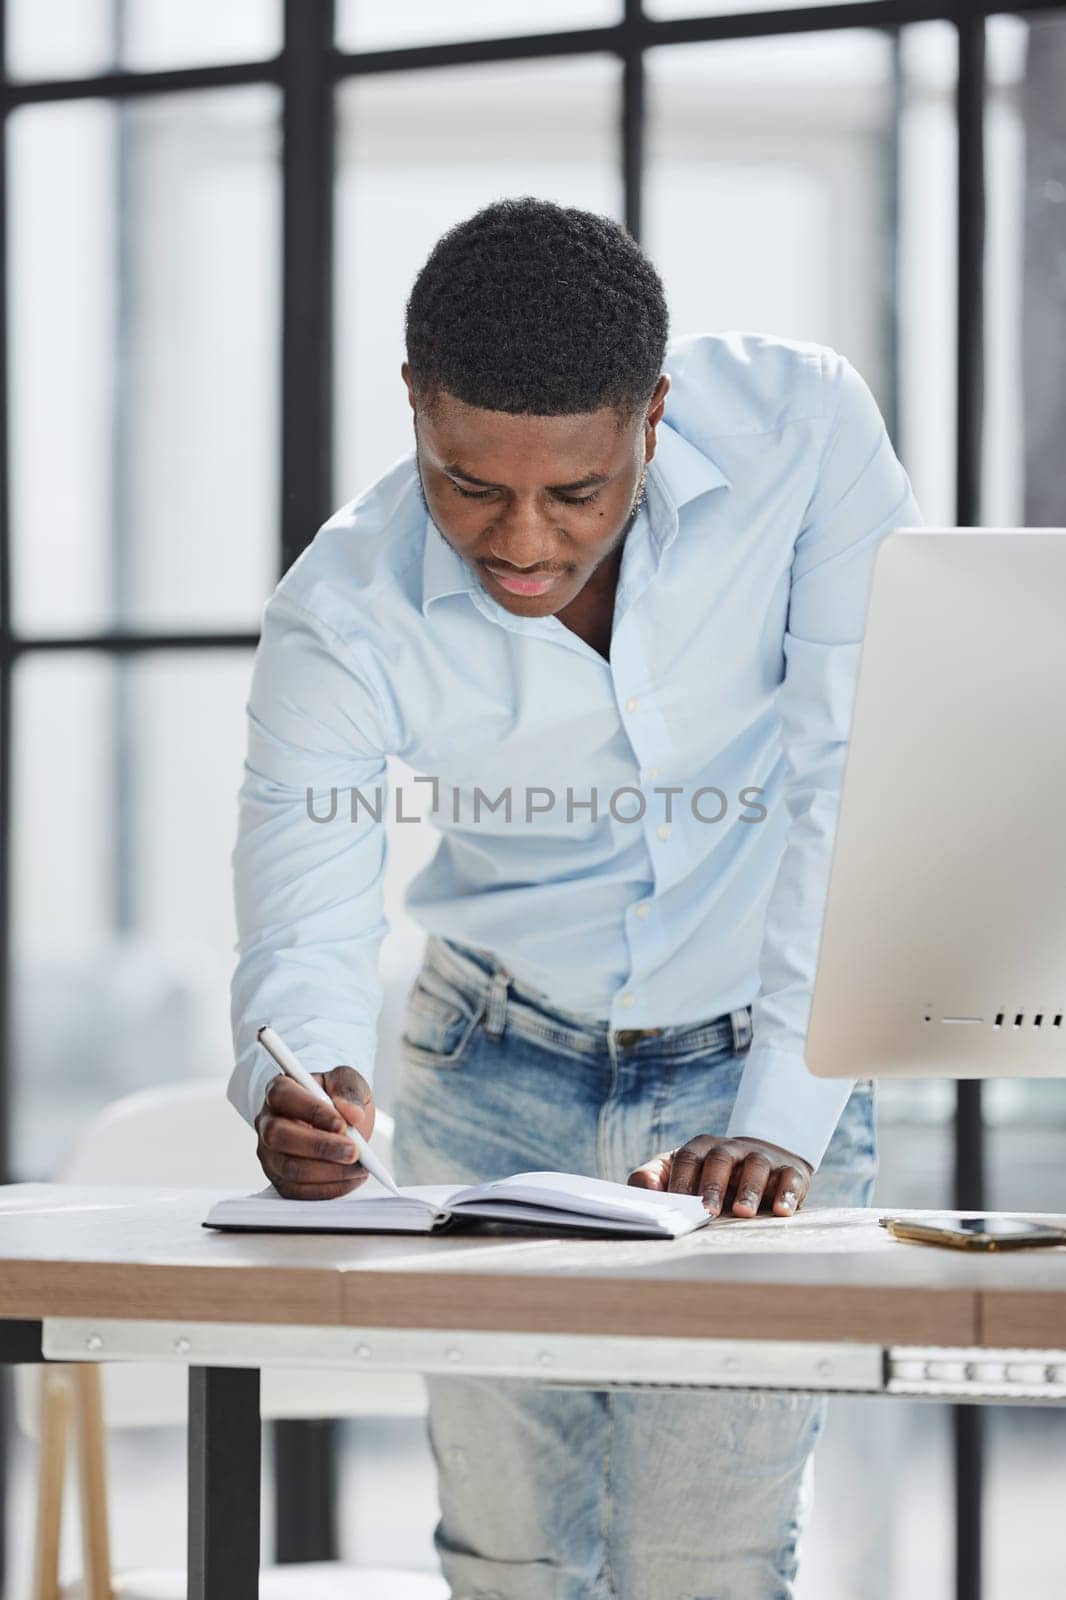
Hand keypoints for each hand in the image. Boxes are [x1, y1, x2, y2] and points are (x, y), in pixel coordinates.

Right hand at [255, 1065, 374, 1199]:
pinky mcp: (280, 1179)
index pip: (283, 1096)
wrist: (336, 1123)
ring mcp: (270, 1154)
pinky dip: (328, 1189)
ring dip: (328, 1172)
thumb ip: (349, 1089)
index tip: (342, 1124)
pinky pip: (297, 1192)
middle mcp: (267, 1122)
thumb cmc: (336, 1098)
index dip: (311, 1110)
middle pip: (279, 1136)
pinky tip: (351, 1179)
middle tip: (354, 1151)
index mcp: (279, 1090)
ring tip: (359, 1167)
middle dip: (320, 1147)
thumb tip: (352, 1113)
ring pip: (288, 1168)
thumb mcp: (347, 1081)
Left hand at [628, 1135, 812, 1218]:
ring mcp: (762, 1158)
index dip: (681, 1179)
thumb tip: (645, 1190)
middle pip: (720, 1159)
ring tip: (742, 1213)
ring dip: (749, 1190)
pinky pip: (789, 1179)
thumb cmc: (711, 1176)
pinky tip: (781, 1212)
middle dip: (713, 1185)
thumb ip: (652, 1177)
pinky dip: (786, 1194)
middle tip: (707, 1210)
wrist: (762, 1161)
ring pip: (755, 1166)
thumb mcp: (678, 1172)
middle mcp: (731, 1149)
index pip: (687, 1158)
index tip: (676, 1203)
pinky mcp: (790, 1171)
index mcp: (701, 1148)